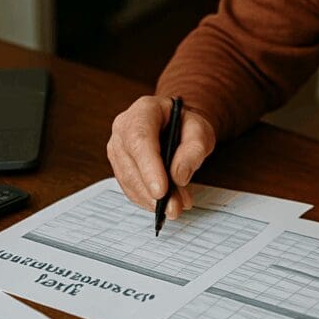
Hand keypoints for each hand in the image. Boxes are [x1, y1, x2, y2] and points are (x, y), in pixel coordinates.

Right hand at [106, 95, 215, 218]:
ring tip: (175, 208)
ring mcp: (118, 146)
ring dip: (149, 199)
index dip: (149, 167)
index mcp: (144, 110)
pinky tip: (164, 205)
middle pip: (130, 162)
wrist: (178, 126)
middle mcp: (124, 127)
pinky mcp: (119, 165)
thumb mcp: (200, 131)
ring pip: (127, 178)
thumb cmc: (187, 126)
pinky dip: (146, 200)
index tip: (161, 191)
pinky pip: (128, 186)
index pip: (140, 138)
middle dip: (151, 190)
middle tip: (174, 208)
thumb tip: (179, 177)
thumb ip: (194, 150)